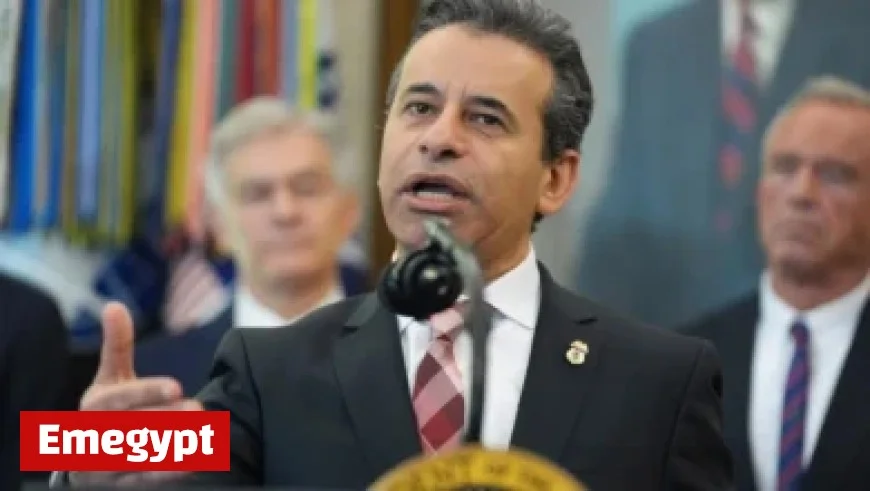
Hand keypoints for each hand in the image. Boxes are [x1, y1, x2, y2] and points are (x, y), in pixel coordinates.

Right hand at [69, 302, 202, 485]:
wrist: (85, 456)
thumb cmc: (107, 408)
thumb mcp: (110, 377)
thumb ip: (116, 346)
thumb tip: (114, 305)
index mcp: (94, 406)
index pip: (120, 399)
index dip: (147, 392)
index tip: (176, 386)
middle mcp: (96, 436)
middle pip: (132, 429)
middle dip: (166, 420)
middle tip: (200, 409)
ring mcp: (105, 465)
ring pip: (139, 457)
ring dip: (172, 446)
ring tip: (204, 434)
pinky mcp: (119, 485)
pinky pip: (145, 480)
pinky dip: (168, 473)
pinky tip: (195, 462)